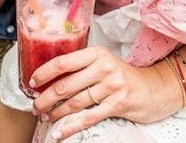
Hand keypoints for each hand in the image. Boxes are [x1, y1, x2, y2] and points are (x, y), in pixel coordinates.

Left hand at [31, 47, 181, 139]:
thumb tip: (51, 77)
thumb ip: (82, 66)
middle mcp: (104, 66)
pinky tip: (58, 133)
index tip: (32, 82)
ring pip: (75, 102)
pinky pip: (88, 118)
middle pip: (66, 84)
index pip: (64, 61)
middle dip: (46, 97)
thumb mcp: (104, 62)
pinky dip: (70, 127)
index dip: (45, 72)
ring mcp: (111, 85)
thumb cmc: (123, 76)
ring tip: (45, 116)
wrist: (154, 87)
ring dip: (56, 112)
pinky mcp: (118, 104)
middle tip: (35, 105)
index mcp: (97, 53)